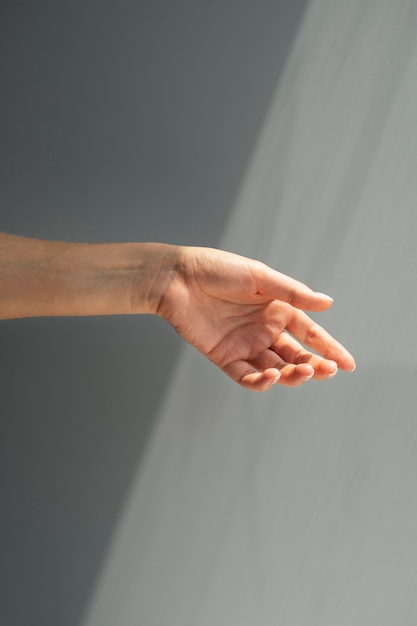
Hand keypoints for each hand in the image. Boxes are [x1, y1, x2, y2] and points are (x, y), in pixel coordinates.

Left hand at [157, 246, 354, 390]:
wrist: (176, 278)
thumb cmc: (217, 269)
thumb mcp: (258, 277)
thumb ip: (292, 293)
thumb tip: (328, 303)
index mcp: (277, 309)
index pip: (309, 334)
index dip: (330, 349)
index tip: (349, 364)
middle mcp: (264, 329)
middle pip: (296, 355)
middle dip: (315, 366)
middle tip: (328, 371)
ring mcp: (244, 345)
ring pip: (276, 369)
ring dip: (291, 374)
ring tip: (302, 371)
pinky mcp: (224, 357)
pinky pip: (246, 376)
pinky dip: (260, 381)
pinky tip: (271, 375)